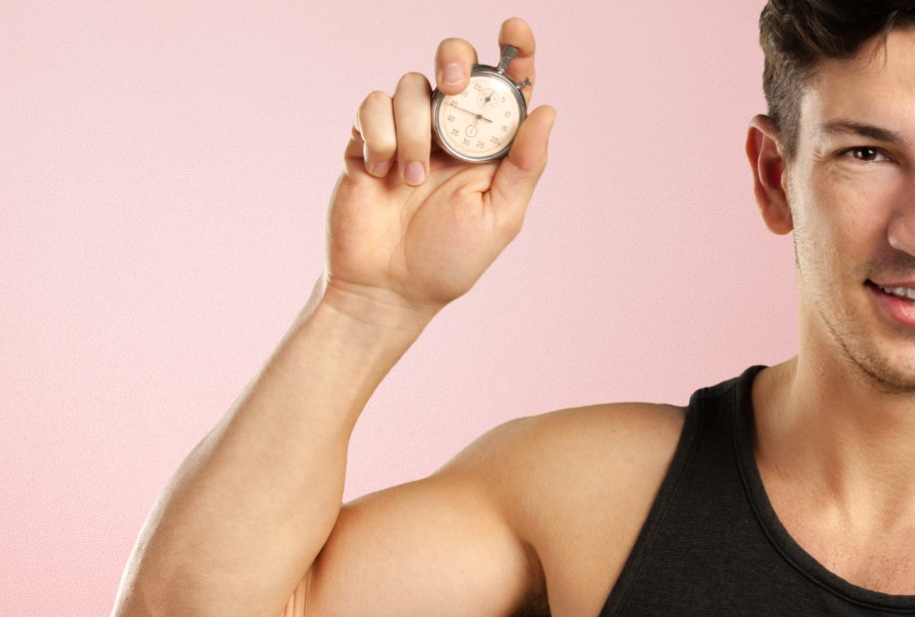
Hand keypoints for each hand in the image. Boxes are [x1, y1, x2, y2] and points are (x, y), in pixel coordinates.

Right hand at [322, 17, 555, 322]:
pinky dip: (378, 137)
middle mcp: (449, 132)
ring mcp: (406, 133)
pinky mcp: (367, 140)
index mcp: (488, 146)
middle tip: (454, 84)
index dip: (515, 52)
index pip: (506, 87)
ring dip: (412, 130)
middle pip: (454, 64)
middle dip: (455, 61)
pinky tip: (380, 175)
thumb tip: (547, 110)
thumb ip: (523, 164)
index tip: (516, 29)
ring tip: (411, 181)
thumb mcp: (500, 216)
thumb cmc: (449, 261)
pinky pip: (371, 106)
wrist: (386, 289)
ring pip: (411, 86)